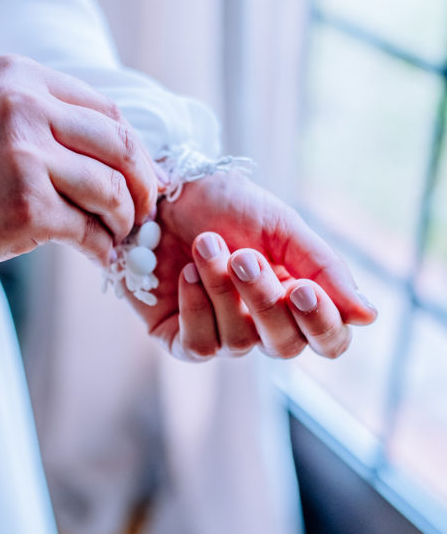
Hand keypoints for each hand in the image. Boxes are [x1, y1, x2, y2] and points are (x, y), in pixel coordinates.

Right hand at [0, 55, 158, 283]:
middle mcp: (24, 103)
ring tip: (118, 236)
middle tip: (144, 212)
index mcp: (17, 75)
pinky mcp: (25, 204)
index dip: (132, 148)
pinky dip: (101, 247)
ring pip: (110, 187)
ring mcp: (25, 153)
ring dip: (124, 219)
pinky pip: (86, 229)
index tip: (141, 177)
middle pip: (118, 143)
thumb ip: (41, 119)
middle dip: (142, 183)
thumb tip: (113, 152)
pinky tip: (100, 257)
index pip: (105, 109)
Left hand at [127, 168, 376, 360]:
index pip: (327, 340)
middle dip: (265, 300)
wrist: (164, 188)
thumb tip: (368, 316)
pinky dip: (196, 307)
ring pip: (240, 342)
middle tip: (244, 256)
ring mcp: (221, 334)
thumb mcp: (283, 226)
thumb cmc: (226, 204)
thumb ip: (326, 269)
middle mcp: (262, 324)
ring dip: (223, 290)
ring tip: (206, 245)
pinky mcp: (179, 337)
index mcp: (297, 299)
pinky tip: (188, 273)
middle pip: (285, 346)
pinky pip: (200, 345)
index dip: (321, 324)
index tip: (303, 289)